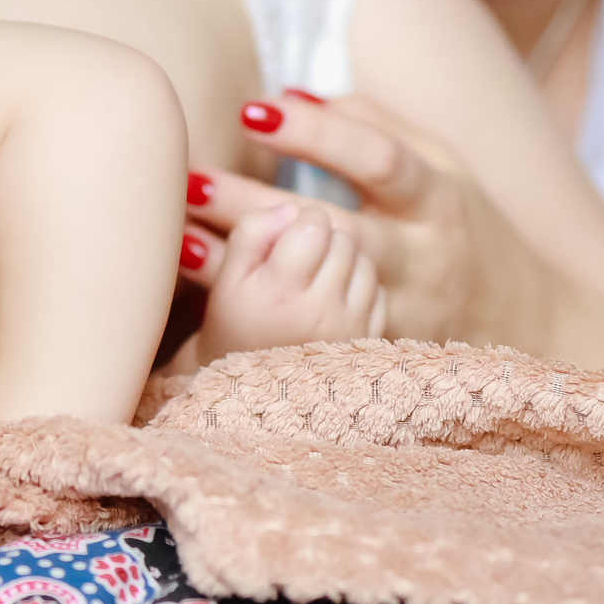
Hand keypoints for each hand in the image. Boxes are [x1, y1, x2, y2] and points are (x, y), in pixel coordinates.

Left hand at [183, 90, 536, 348]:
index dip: (315, 134)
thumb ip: (372, 125)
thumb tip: (291, 94)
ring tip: (180, 245)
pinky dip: (259, 320)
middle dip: (258, 209)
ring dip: (246, 270)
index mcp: (438, 198)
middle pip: (335, 230)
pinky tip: (206, 309)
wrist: (530, 319)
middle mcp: (423, 258)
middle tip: (189, 180)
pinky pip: (313, 336)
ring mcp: (403, 313)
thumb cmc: (457, 222)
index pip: (378, 158)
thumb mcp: (438, 164)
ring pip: (318, 292)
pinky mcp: (380, 354)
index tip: (250, 111)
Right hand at [194, 199, 386, 361]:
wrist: (248, 393)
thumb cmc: (234, 328)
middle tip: (296, 261)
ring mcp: (350, 329)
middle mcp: (321, 312)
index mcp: (280, 292)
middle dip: (320, 240)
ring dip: (342, 263)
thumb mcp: (227, 278)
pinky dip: (358, 289)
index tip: (283, 238)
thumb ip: (252, 231)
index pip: (314, 223)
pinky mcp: (368, 342)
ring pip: (364, 262)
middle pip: (342, 239)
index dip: (298, 220)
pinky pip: (377, 291)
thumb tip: (291, 210)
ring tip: (312, 282)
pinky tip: (331, 302)